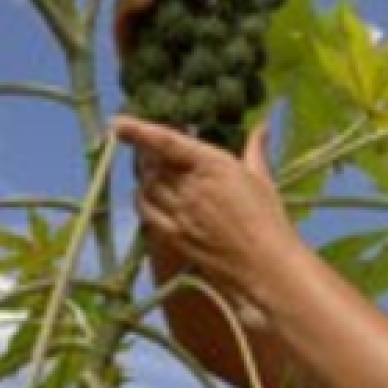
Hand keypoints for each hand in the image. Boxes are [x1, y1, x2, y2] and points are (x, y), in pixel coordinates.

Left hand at [114, 114, 296, 296]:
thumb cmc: (268, 220)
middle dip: (149, 154)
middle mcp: (191, 187)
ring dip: (146, 176)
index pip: (168, 142)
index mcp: (214, 166)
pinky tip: (147, 196)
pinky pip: (145, 211)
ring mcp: (179, 212)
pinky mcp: (173, 235)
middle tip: (153, 149)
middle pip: (154, 163)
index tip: (118, 122)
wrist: (264, 265)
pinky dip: (142, 199)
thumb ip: (255, 149)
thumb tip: (262, 125)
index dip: (139, 130)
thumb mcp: (262, 179)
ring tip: (155, 171)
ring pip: (147, 186)